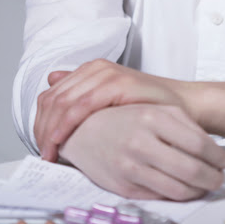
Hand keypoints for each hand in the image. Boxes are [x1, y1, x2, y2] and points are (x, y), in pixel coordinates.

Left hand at [35, 59, 186, 161]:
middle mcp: (96, 68)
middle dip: (42, 129)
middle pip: (53, 99)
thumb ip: (82, 92)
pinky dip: (67, 125)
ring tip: (50, 154)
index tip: (41, 147)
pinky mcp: (119, 83)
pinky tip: (63, 143)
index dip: (40, 122)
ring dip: (51, 131)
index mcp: (91, 70)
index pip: (51, 95)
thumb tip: (51, 80)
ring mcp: (107, 74)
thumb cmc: (148, 108)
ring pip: (63, 103)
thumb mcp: (110, 101)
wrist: (184, 107)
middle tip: (43, 155)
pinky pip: (82, 105)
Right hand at [58, 105, 224, 200]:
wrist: (82, 131)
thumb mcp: (157, 110)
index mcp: (153, 118)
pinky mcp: (123, 187)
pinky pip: (161, 197)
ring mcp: (130, 167)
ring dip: (199, 191)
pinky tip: (184, 188)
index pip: (199, 144)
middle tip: (220, 178)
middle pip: (192, 170)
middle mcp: (141, 143)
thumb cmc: (127, 118)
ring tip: (205, 185)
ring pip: (178, 190)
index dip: (219, 157)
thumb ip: (188, 126)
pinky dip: (178, 196)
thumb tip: (218, 153)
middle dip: (213, 178)